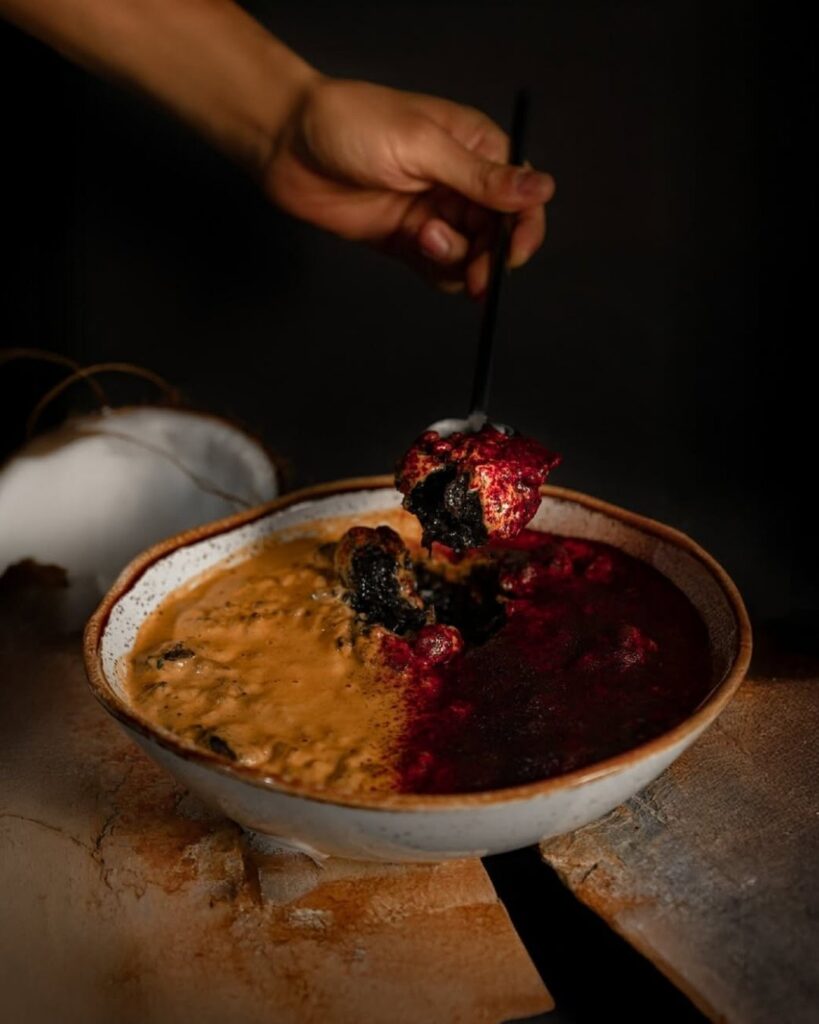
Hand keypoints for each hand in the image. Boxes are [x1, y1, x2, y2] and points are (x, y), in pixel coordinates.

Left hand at [263, 77, 554, 296]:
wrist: (288, 144)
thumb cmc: (351, 123)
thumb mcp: (423, 146)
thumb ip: (482, 178)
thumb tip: (541, 189)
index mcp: (476, 149)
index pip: (521, 197)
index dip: (524, 230)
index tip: (511, 255)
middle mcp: (460, 184)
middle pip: (499, 236)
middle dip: (489, 257)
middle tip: (475, 273)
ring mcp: (434, 213)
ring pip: (471, 257)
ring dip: (457, 259)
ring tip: (423, 237)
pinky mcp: (408, 239)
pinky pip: (440, 269)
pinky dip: (438, 270)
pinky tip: (416, 247)